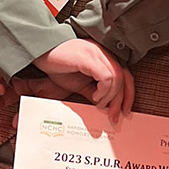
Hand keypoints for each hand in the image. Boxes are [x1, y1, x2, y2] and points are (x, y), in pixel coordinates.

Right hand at [0, 39, 134, 123]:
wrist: (40, 52)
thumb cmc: (57, 64)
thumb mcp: (78, 83)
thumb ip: (93, 91)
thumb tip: (103, 106)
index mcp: (103, 58)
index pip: (125, 75)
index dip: (128, 94)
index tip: (124, 111)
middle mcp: (103, 54)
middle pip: (125, 77)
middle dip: (122, 99)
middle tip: (115, 116)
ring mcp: (97, 54)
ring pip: (117, 78)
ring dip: (110, 96)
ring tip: (99, 104)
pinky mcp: (89, 57)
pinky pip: (105, 76)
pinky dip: (103, 90)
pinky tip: (94, 96)